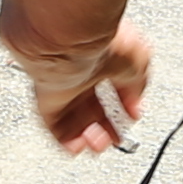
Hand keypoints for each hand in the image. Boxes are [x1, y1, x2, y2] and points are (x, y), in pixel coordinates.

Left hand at [27, 25, 158, 152]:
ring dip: (86, 136)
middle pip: (89, 106)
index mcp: (101, 56)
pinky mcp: (44, 95)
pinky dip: (64, 139)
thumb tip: (136, 105)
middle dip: (103, 126)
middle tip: (112, 139)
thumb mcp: (136, 62)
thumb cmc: (98, 37)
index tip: (131, 116)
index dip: (123, 103)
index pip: (112, 85)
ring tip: (97, 145)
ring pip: (71, 117)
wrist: (67, 36)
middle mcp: (79, 70)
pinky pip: (51, 123)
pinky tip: (76, 147)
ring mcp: (60, 83)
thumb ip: (138, 86)